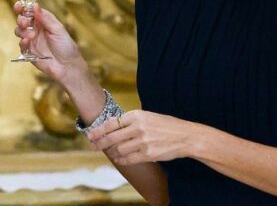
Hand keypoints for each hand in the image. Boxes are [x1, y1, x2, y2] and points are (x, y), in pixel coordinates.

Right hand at [14, 3, 89, 83]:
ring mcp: (31, 40)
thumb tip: (35, 6)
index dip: (23, 7)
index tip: (19, 6)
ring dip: (22, 31)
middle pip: (22, 20)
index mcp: (44, 21)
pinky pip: (21, 44)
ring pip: (19, 31)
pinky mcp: (28, 51)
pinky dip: (22, 42)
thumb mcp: (58, 30)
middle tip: (25, 22)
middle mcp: (36, 29)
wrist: (67, 67)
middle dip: (21, 19)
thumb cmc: (67, 47)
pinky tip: (27, 41)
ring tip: (31, 35)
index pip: (31, 11)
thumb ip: (45, 19)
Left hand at [86, 110, 200, 164]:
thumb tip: (110, 127)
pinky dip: (121, 160)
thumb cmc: (166, 126)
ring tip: (111, 152)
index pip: (111, 123)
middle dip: (100, 142)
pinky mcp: (148, 154)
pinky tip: (119, 158)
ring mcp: (143, 141)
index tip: (90, 134)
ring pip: (119, 149)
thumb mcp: (148, 117)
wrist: (186, 136)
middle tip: (93, 145)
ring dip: (113, 152)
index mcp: (137, 115)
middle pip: (112, 137)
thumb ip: (130, 121)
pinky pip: (128, 159)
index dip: (98, 130)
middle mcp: (138, 127)